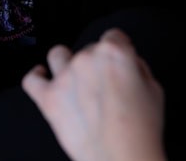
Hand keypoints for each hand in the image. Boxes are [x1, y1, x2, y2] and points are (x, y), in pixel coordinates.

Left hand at [22, 29, 165, 160]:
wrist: (122, 159)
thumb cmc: (142, 129)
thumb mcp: (154, 89)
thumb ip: (137, 68)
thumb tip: (127, 64)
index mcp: (114, 52)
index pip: (114, 36)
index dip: (120, 49)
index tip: (121, 60)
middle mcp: (86, 59)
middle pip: (89, 48)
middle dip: (97, 63)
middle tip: (106, 86)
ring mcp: (64, 78)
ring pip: (58, 54)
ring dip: (66, 62)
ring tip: (74, 77)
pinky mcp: (49, 99)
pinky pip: (31, 80)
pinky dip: (36, 77)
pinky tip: (42, 78)